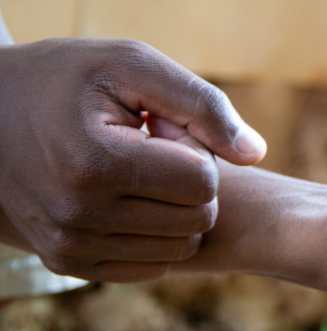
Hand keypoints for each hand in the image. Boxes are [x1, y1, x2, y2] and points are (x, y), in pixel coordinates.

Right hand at [0, 38, 265, 281]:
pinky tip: (128, 196)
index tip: (162, 126)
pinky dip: (154, 233)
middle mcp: (80, 218)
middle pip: (197, 218)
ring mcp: (71, 248)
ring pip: (180, 246)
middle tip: (151, 146)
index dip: (198, 149)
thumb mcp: (131, 65)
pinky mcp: (69, 264)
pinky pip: (153, 265)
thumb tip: (256, 154)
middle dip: (190, 179)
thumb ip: (203, 105)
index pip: (203, 182)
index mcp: (97, 165)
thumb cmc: (66, 80)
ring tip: (137, 169)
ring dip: (173, 208)